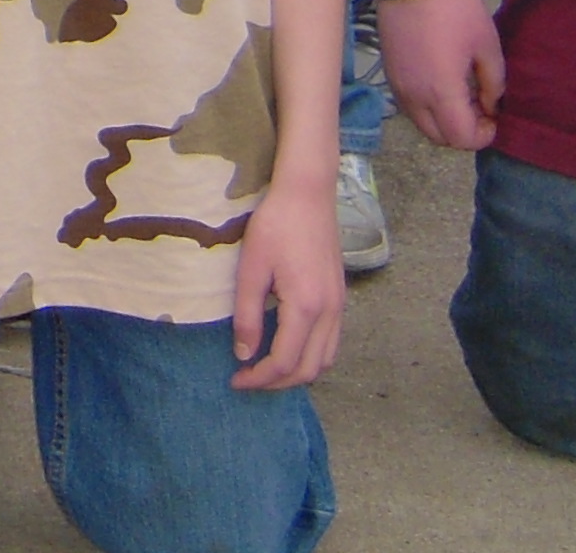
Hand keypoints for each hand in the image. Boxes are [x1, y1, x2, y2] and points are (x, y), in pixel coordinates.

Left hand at [229, 173, 345, 389]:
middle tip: (248, 379)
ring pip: (326, 360)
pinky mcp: (340, 298)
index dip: (259, 378)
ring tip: (266, 368)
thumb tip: (243, 353)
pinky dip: (311, 356)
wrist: (308, 194)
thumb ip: (247, 315)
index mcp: (306, 307)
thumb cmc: (275, 225)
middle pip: (310, 369)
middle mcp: (330, 313)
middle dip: (278, 382)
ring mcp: (340, 306)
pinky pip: (331, 342)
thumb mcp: (251, 268)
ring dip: (297, 372)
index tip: (236, 379)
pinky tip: (288, 346)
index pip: (284, 362)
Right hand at [379, 0, 505, 151]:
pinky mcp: (388, 72)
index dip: (483, 135)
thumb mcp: (488, 48)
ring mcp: (397, 84)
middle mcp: (415, 96)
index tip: (493, 117)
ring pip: (420, 123)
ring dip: (442, 120)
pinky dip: (426, 106)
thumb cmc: (458, 11)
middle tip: (478, 108)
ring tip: (459, 94)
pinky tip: (439, 81)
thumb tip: (489, 107)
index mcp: (442, 92)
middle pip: (439, 137)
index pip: (462, 138)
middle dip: (462, 131)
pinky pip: (408, 104)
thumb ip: (493, 86)